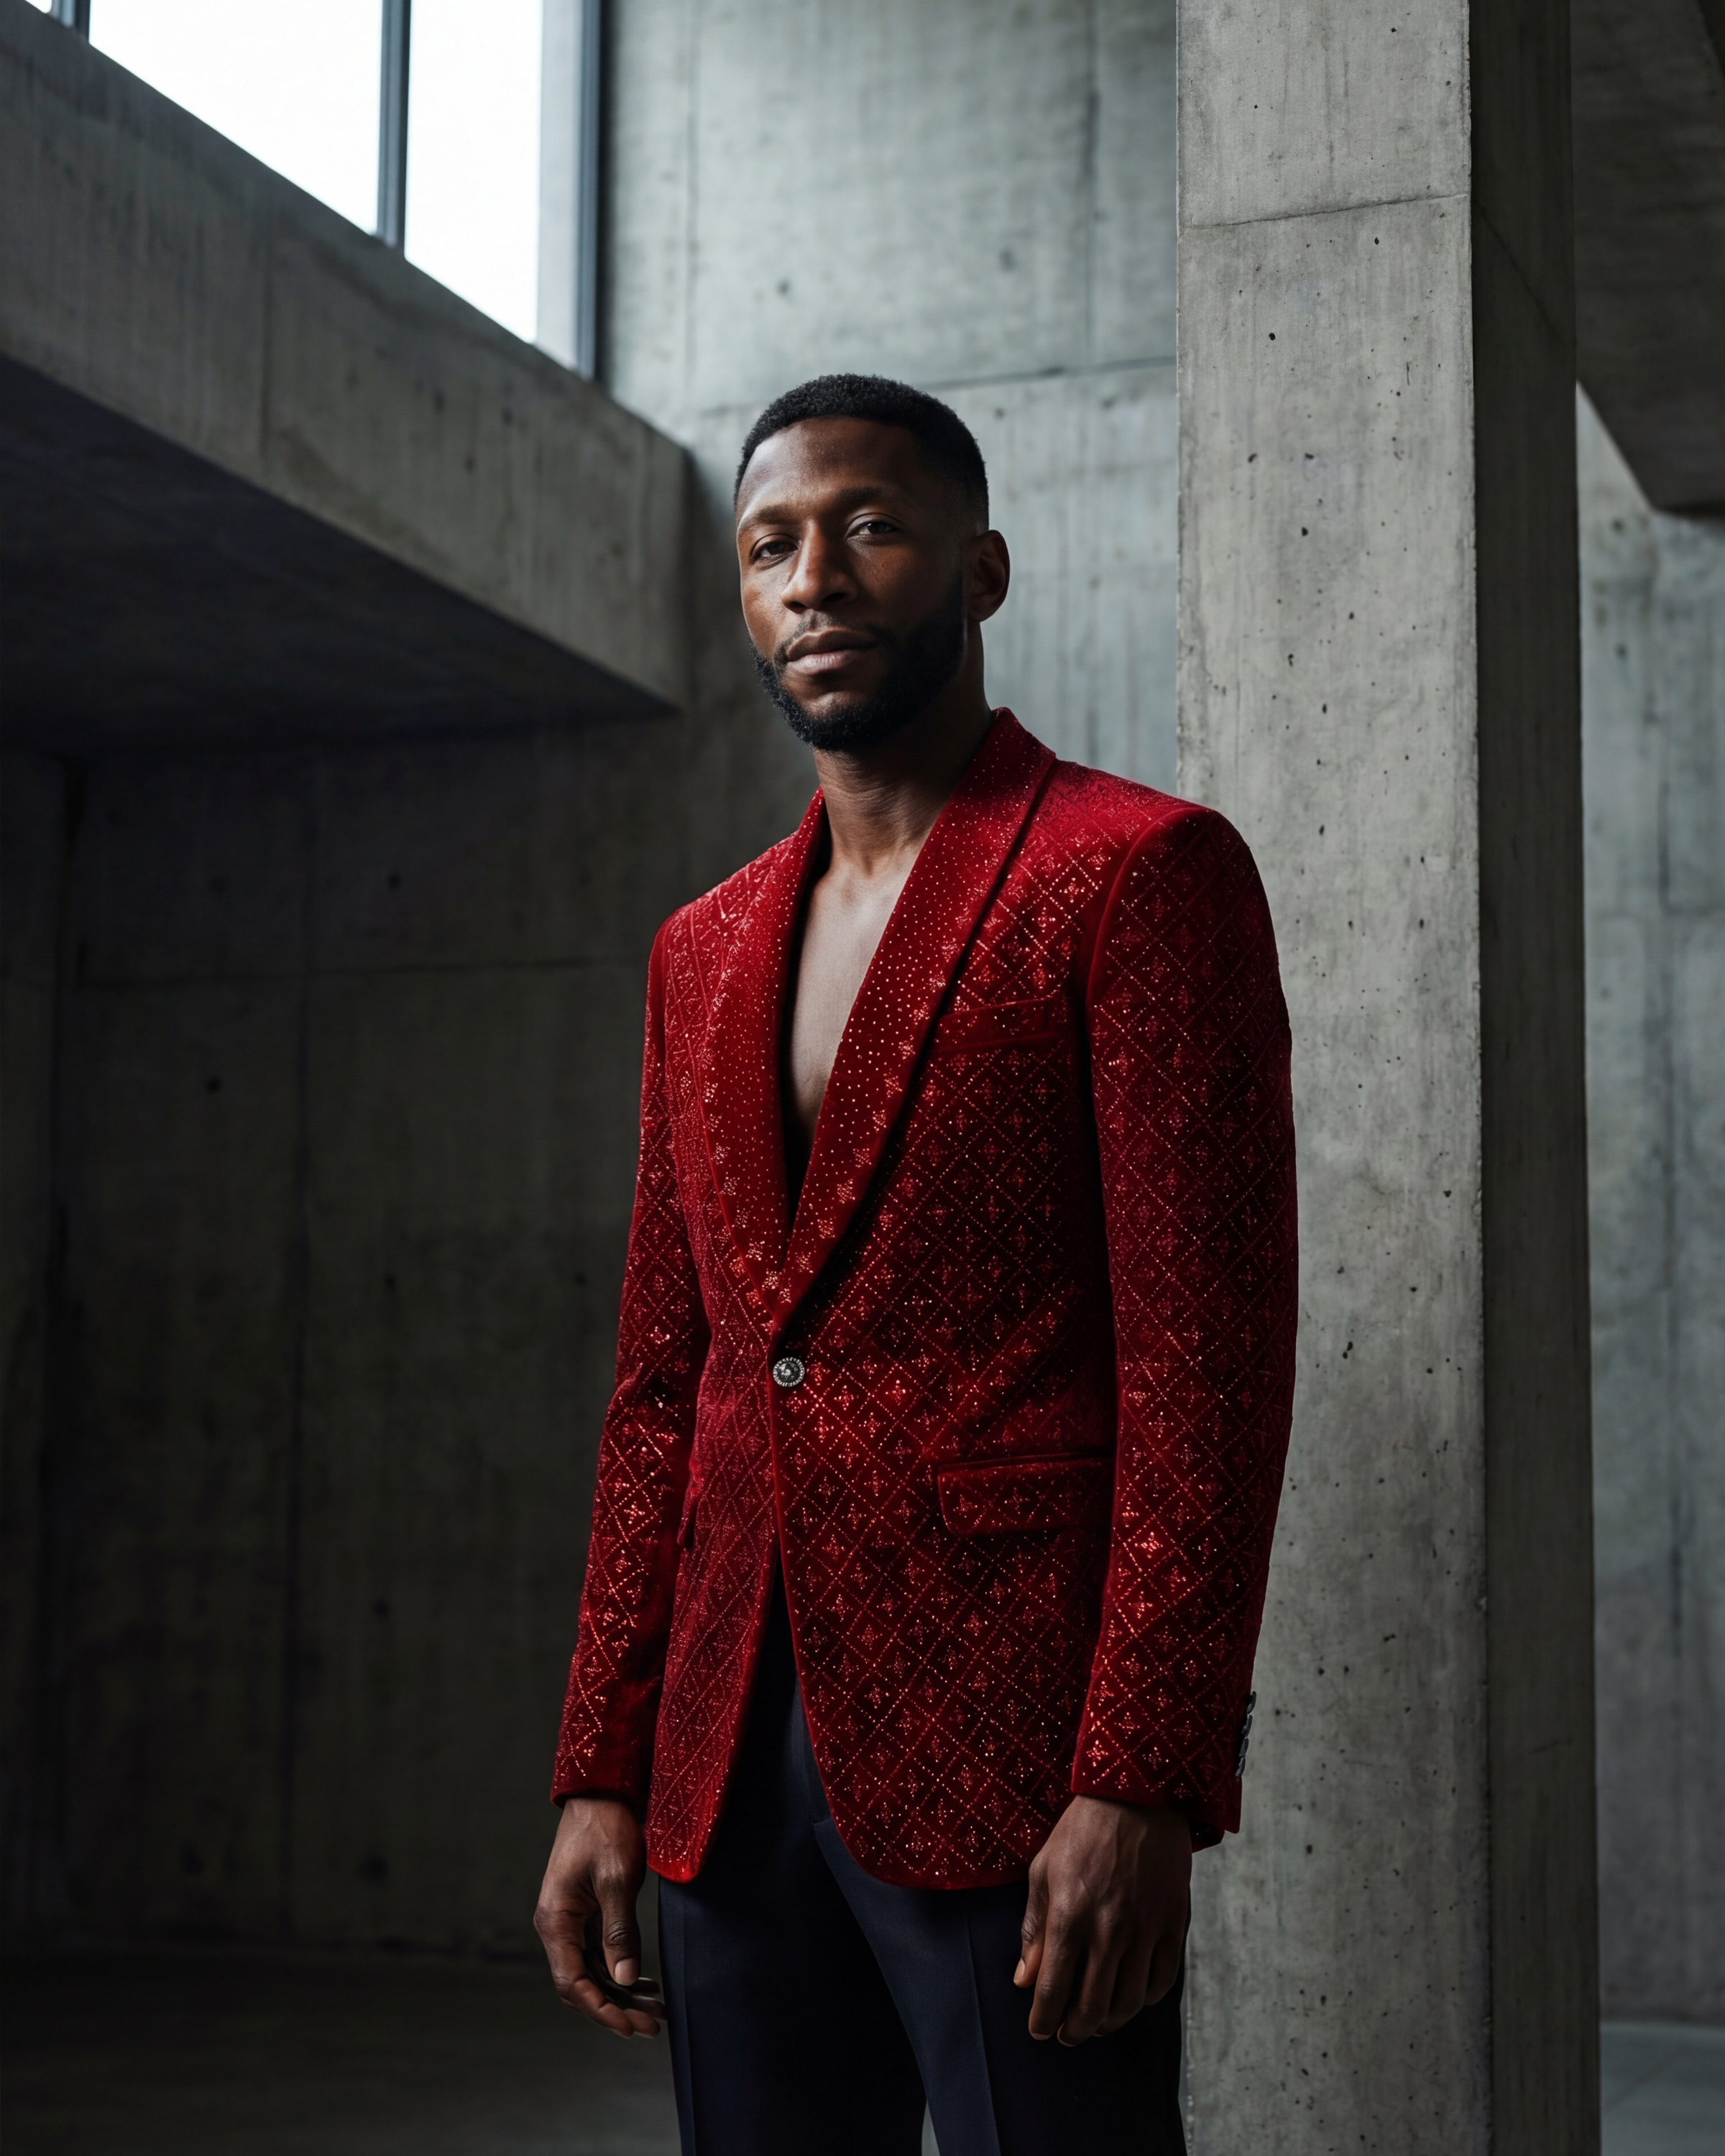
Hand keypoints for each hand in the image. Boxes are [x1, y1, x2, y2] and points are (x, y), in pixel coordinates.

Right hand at [534, 1796, 662, 2037]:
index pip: (573, 1983)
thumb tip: (625, 1978)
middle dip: (614, 2008)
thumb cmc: (607, 1829)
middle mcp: (557, 1926)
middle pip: (581, 1984)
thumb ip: (619, 1930)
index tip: (631, 2027)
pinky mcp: (584, 1913)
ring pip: (592, 1971)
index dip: (602, 2009)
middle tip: (652, 2025)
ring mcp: (570, 1920)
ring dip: (621, 1992)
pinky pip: (598, 1953)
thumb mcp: (617, 1879)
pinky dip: (620, 1970)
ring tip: (656, 2008)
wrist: (601, 1791)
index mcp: (555, 1921)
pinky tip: (645, 1981)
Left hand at [1014, 1796, 1190, 2044]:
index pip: (1053, 1990)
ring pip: (1130, 2001)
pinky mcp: (1173, 1923)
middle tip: (1067, 2035)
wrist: (1138, 1795)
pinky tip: (1133, 1997)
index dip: (1043, 2019)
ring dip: (1110, 2022)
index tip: (1039, 2030)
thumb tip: (1024, 1978)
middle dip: (1075, 2031)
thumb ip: (1033, 1928)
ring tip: (1097, 2023)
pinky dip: (1147, 1998)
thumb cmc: (1082, 1830)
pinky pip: (1163, 1979)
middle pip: (1092, 2006)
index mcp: (1069, 1916)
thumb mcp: (1043, 1870)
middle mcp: (1108, 1930)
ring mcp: (1145, 1929)